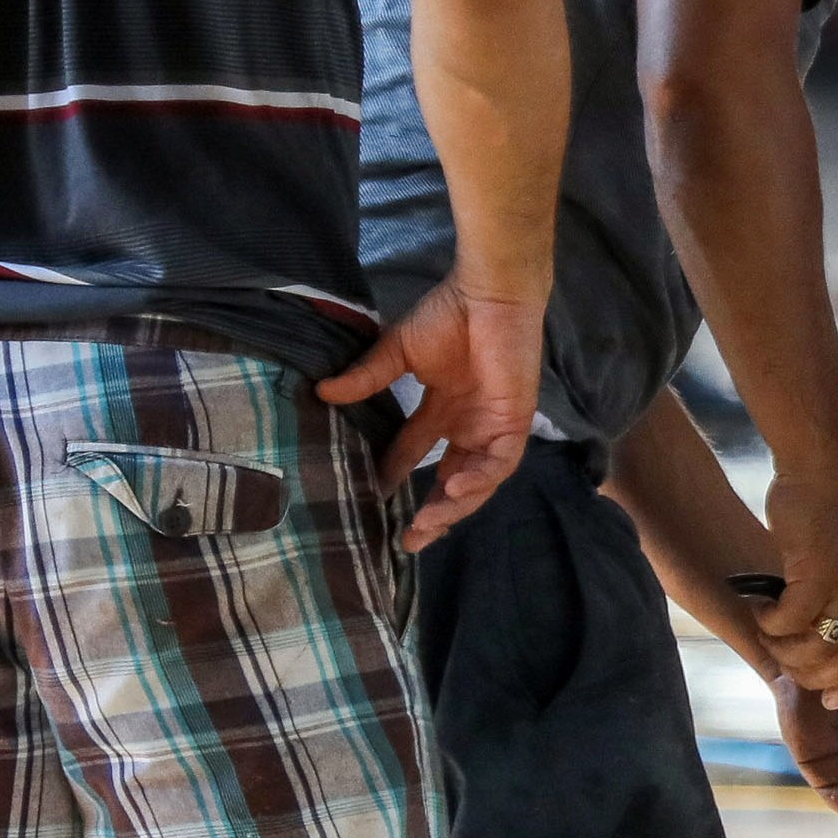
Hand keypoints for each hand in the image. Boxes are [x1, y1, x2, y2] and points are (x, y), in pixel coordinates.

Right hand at [313, 280, 540, 551]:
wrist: (488, 296)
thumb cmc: (449, 315)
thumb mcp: (399, 352)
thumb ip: (368, 377)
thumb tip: (323, 393)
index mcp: (444, 410)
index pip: (416, 453)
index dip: (396, 475)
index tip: (370, 497)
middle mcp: (469, 424)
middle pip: (452, 482)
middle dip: (432, 513)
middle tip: (407, 541)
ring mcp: (492, 425)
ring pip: (477, 481)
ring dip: (454, 507)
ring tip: (425, 526)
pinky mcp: (514, 422)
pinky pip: (501, 462)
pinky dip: (479, 479)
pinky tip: (453, 488)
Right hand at [755, 469, 837, 703]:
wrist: (823, 467)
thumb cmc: (833, 511)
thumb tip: (832, 639)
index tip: (829, 696)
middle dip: (812, 677)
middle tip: (783, 663)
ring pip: (816, 651)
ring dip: (784, 650)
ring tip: (768, 632)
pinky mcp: (816, 574)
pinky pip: (789, 622)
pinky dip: (769, 623)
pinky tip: (760, 606)